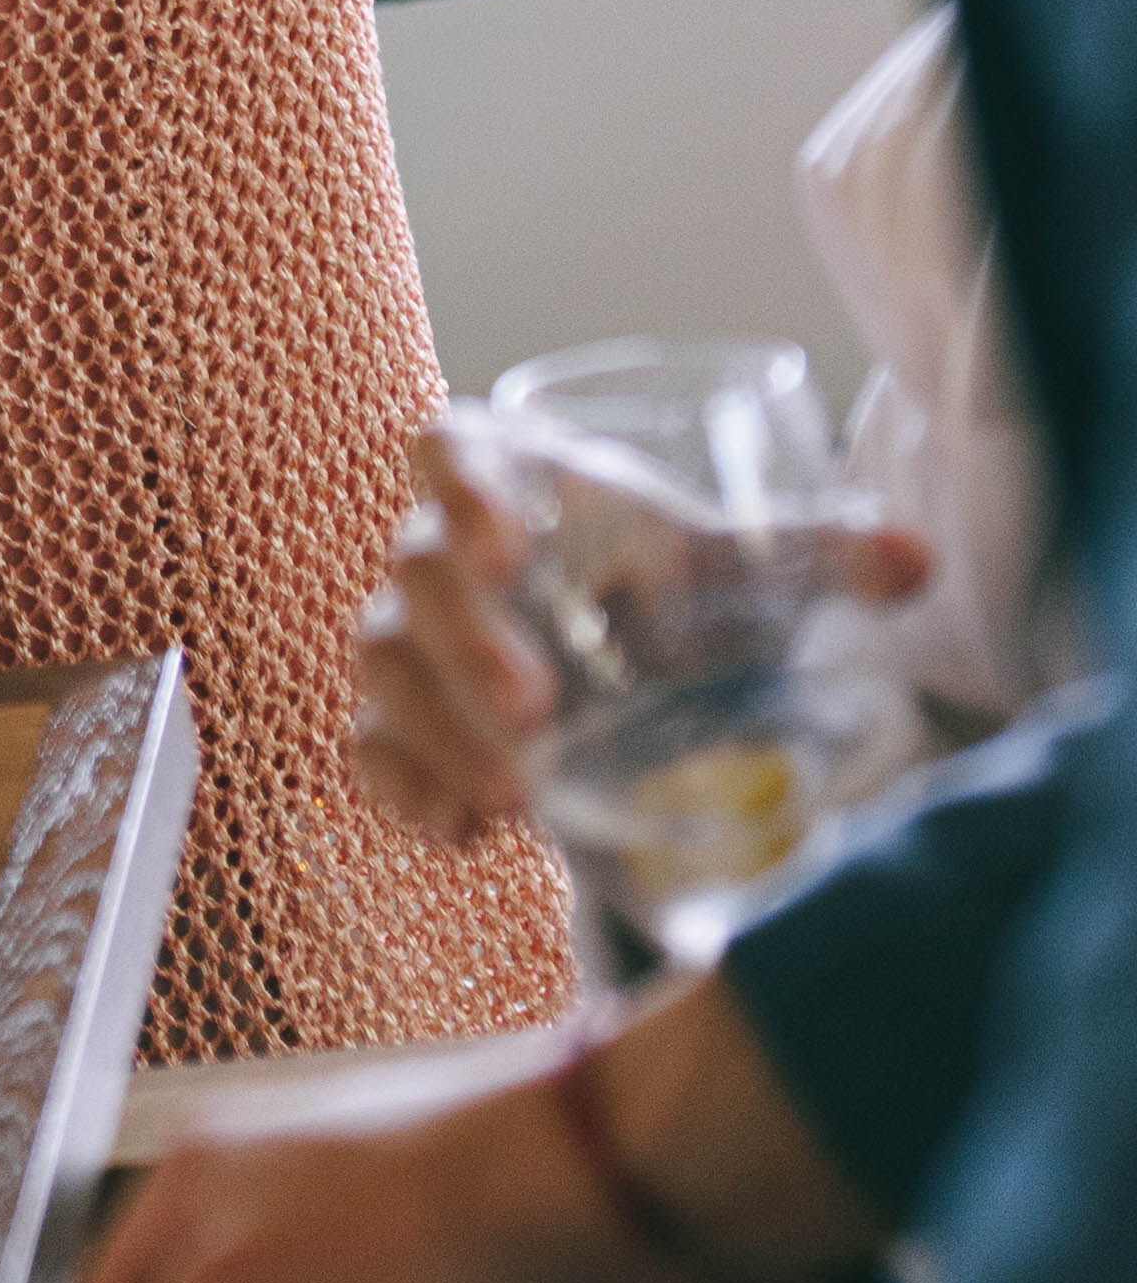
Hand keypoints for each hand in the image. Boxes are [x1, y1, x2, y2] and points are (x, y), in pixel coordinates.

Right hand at [361, 423, 929, 832]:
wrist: (634, 673)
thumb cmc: (670, 596)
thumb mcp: (737, 573)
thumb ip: (816, 555)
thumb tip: (912, 562)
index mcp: (514, 485)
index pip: (448, 449)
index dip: (461, 489)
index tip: (506, 548)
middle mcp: (446, 555)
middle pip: (416, 573)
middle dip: (464, 645)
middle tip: (535, 714)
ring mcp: (413, 641)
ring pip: (383, 665)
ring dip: (436, 728)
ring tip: (515, 796)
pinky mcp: (405, 723)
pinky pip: (369, 749)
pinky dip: (405, 789)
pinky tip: (465, 833)